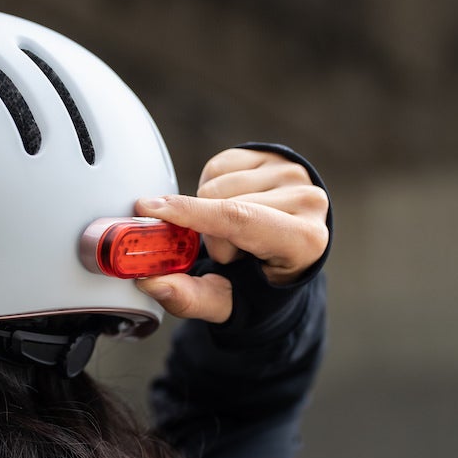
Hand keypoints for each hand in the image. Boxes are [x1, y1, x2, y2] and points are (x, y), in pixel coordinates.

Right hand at [134, 148, 328, 323]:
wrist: (290, 253)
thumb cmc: (259, 280)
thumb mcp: (229, 302)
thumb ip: (192, 299)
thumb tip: (152, 283)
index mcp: (305, 240)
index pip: (240, 219)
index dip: (190, 213)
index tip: (149, 209)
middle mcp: (308, 200)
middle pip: (220, 202)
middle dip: (209, 233)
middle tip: (230, 253)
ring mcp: (295, 172)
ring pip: (216, 183)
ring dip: (212, 212)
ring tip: (236, 233)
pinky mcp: (276, 155)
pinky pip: (220, 165)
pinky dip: (214, 189)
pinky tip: (233, 207)